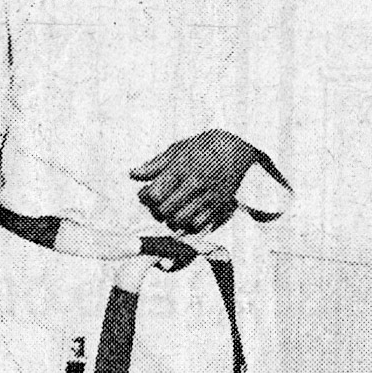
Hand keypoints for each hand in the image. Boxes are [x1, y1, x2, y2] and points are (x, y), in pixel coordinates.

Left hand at [131, 129, 258, 233]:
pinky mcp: (219, 207)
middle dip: (157, 210)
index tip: (147, 193)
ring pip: (179, 221)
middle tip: (160, 204)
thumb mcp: (178, 149)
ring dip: (171, 219)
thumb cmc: (204, 147)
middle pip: (164, 211)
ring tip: (173, 210)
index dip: (145, 196)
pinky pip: (197, 226)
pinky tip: (188, 214)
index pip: (153, 194)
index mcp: (181, 168)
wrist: (238, 149)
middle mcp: (194, 184)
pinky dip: (189, 223)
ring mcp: (207, 197)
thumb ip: (155, 164)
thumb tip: (133, 174)